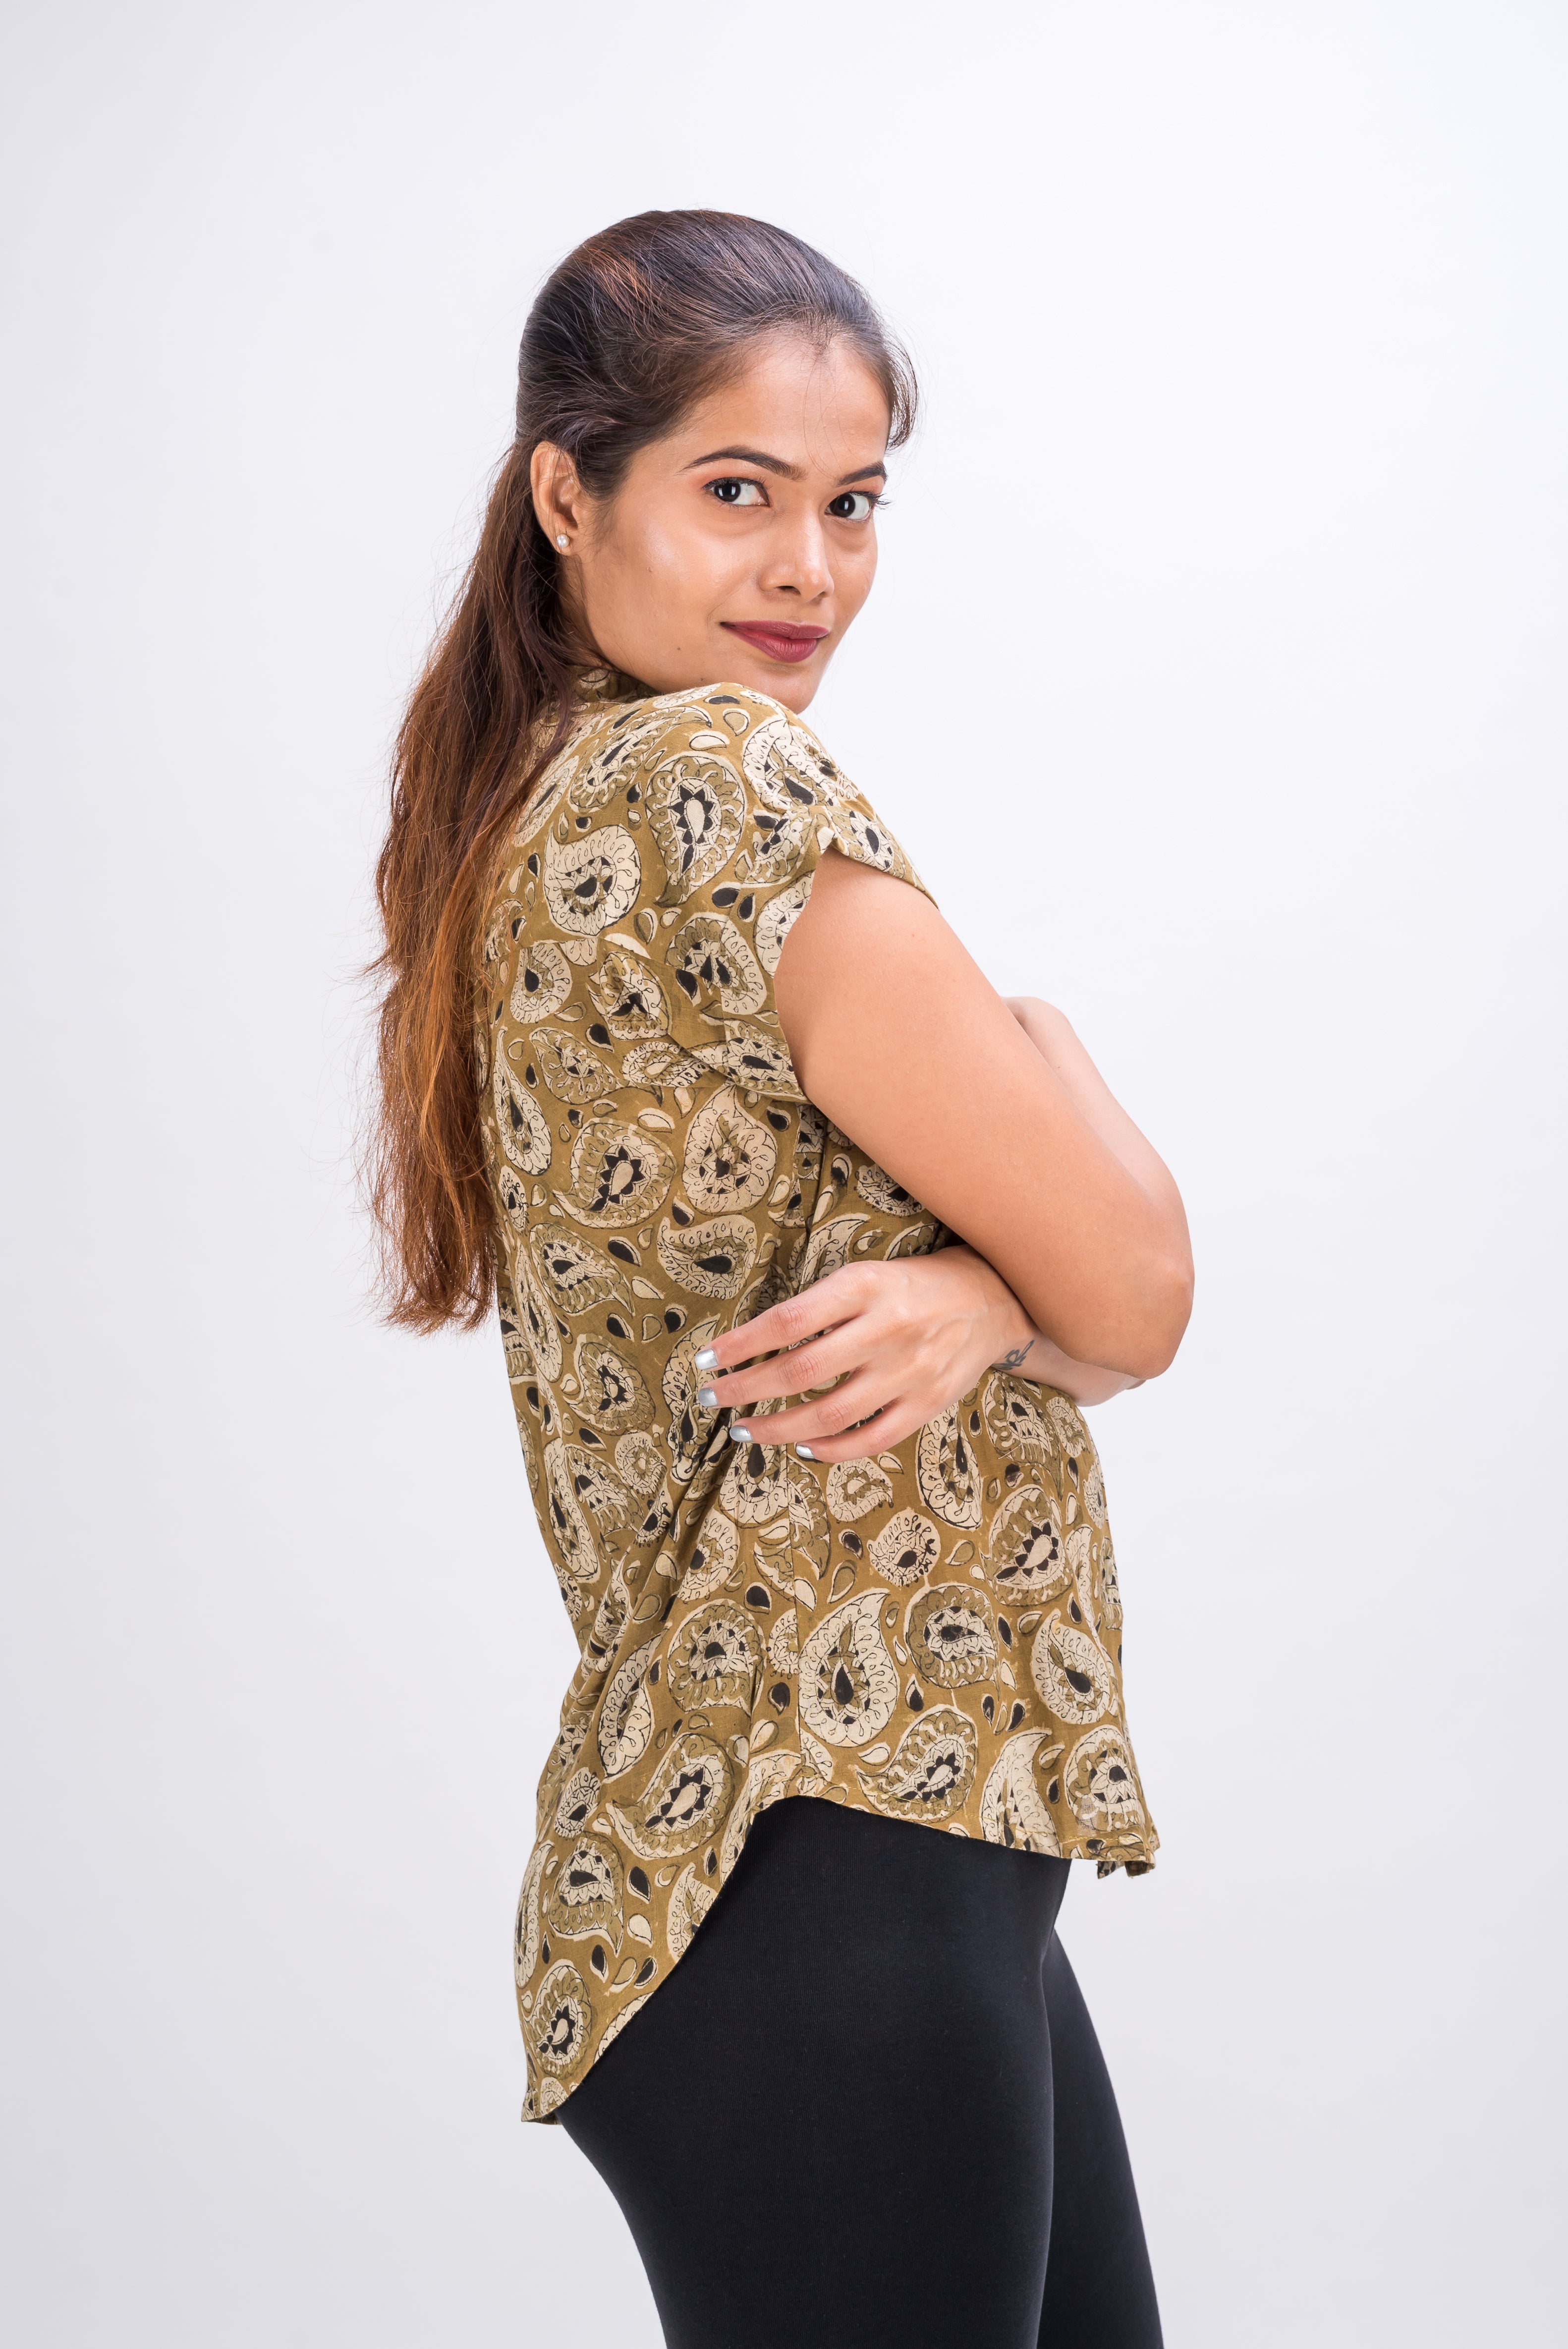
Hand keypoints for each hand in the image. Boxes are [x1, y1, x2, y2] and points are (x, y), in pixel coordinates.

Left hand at [692, 1246, 1021, 1463]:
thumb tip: (754, 1344)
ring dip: (777, 1428)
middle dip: (746, 1391)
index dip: (740, 1345)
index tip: (705, 1361)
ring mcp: (909, 1371)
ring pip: (830, 1414)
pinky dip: (831, 1450)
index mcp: (864, 1287)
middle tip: (711, 1401)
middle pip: (801, 1371)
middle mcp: (887, 1329)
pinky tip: (802, 1448)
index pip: (787, 1321)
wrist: (993, 1298)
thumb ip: (819, 1306)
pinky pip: (871, 1438)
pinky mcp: (928, 1403)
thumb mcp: (865, 1275)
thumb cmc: (913, 1285)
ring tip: (744, 1430)